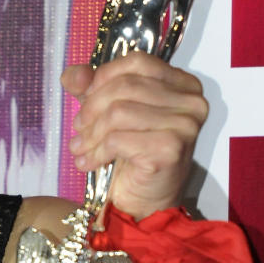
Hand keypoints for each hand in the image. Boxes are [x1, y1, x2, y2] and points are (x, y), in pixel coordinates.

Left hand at [63, 53, 206, 220]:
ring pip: (119, 112)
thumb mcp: (110, 110)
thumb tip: (71, 74)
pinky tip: (89, 162)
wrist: (144, 201)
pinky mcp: (171, 149)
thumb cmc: (132, 152)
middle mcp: (192, 101)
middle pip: (126, 87)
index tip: (84, 96)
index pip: (138, 61)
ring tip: (79, 148)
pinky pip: (119, 139)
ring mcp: (185, 125)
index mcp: (183, 84)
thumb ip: (91, 87)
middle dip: (91, 108)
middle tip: (77, 128)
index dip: (104, 75)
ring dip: (90, 133)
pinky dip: (97, 151)